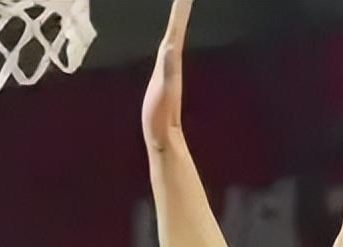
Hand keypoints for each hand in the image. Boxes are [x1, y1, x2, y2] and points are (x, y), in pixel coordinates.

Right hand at [142, 0, 192, 151]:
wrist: (164, 137)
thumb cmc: (161, 116)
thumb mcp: (163, 90)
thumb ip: (167, 68)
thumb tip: (169, 46)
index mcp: (171, 58)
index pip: (176, 27)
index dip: (180, 9)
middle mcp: (171, 59)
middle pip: (177, 26)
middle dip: (181, 7)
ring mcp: (168, 66)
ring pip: (174, 34)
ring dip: (178, 17)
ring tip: (181, 2)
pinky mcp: (163, 74)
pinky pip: (168, 46)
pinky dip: (171, 34)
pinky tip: (171, 32)